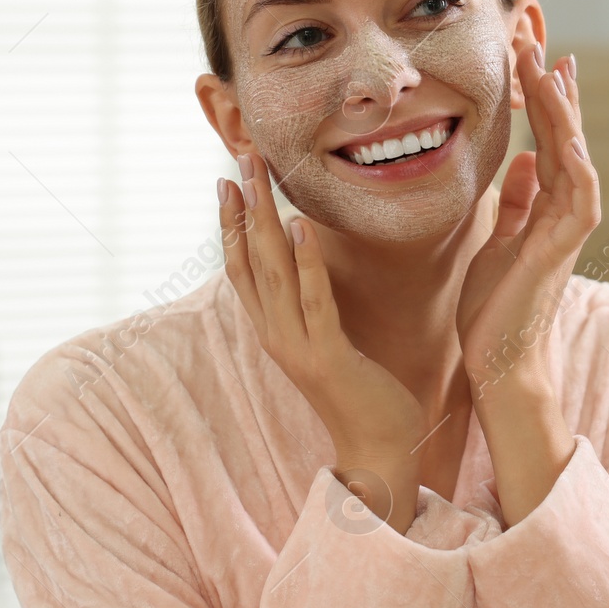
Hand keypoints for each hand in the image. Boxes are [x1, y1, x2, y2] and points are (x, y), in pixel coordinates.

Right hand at [219, 152, 425, 533]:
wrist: (379, 449)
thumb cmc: (364, 393)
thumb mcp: (331, 341)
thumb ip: (316, 307)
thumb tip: (312, 268)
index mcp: (274, 330)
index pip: (242, 267)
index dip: (232, 223)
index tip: (229, 180)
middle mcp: (275, 334)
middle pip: (249, 259)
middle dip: (243, 206)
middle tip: (237, 158)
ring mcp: (296, 346)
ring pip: (273, 272)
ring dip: (264, 220)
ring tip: (258, 177)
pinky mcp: (326, 355)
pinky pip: (314, 299)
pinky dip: (307, 261)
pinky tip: (300, 225)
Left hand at [455, 48, 599, 524]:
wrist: (499, 362)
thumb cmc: (494, 310)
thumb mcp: (498, 241)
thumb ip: (515, 202)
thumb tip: (520, 160)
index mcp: (546, 207)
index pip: (549, 138)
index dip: (543, 97)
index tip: (534, 54)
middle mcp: (564, 211)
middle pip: (565, 134)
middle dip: (553, 86)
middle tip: (539, 37)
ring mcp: (568, 228)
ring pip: (574, 152)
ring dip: (562, 108)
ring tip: (548, 64)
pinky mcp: (562, 247)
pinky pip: (576, 192)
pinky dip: (573, 157)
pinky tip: (564, 128)